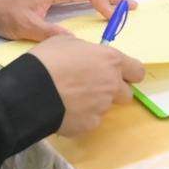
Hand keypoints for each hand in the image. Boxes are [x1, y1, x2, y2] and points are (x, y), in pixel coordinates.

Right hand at [27, 35, 144, 135]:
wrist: (30, 89)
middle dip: (114, 91)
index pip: (138, 71)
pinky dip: (80, 116)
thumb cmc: (48, 59)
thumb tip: (86, 57)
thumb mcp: (66, 43)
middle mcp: (112, 85)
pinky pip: (89, 120)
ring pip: (105, 107)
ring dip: (94, 103)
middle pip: (127, 94)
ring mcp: (102, 108)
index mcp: (111, 61)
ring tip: (70, 98)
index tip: (119, 74)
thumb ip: (85, 51)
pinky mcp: (89, 125)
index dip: (129, 73)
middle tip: (93, 87)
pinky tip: (64, 109)